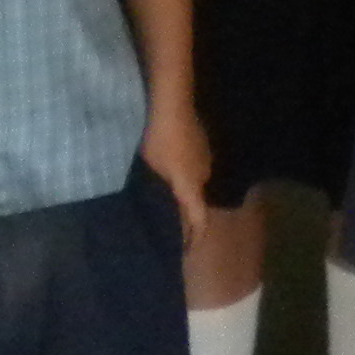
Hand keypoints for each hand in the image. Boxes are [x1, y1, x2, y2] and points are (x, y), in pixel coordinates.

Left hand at [142, 102, 214, 249]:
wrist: (171, 102)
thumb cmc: (157, 140)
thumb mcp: (150, 171)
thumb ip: (157, 196)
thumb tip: (154, 216)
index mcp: (191, 186)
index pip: (199, 221)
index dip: (195, 239)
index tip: (186, 252)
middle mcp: (204, 174)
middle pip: (197, 200)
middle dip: (184, 210)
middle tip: (165, 216)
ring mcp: (204, 154)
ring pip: (194, 180)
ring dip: (182, 187)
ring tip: (164, 189)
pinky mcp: (200, 140)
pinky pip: (193, 163)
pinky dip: (182, 170)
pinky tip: (168, 163)